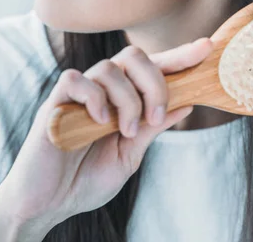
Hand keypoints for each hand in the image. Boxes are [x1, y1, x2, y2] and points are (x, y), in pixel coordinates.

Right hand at [0, 37, 212, 238]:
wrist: (47, 204)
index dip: (179, 56)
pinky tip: (99, 121)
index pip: (153, 68)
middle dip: (155, 82)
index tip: (206, 48)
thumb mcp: (129, 155)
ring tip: (124, 130)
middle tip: (155, 114)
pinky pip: (77, 79)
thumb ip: (152, 127)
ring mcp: (78, 94)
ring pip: (110, 68)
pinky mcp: (55, 102)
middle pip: (134, 56)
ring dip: (127, 100)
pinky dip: (95, 97)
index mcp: (122, 99)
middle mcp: (102, 89)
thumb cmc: (84, 179)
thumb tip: (187, 103)